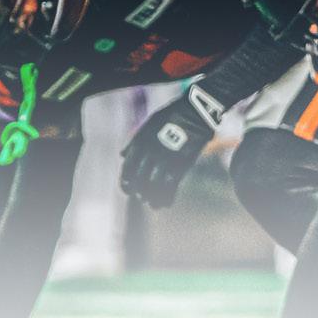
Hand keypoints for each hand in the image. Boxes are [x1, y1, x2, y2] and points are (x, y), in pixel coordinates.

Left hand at [120, 86, 220, 208]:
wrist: (195, 112)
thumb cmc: (172, 115)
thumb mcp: (148, 125)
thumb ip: (135, 142)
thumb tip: (122, 155)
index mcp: (139, 144)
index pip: (126, 170)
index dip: (125, 183)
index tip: (128, 190)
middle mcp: (149, 154)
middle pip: (139, 181)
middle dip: (138, 192)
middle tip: (141, 198)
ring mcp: (165, 161)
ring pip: (153, 187)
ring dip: (152, 198)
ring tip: (152, 203)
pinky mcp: (181, 166)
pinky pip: (171, 188)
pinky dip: (167, 198)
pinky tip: (165, 204)